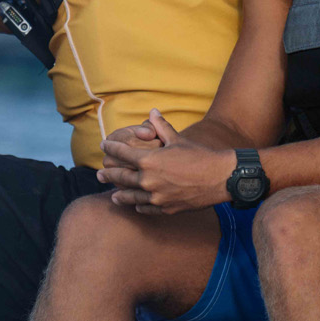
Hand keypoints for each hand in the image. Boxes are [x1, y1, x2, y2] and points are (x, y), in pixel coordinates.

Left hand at [97, 110, 235, 214]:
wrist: (219, 178)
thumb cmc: (199, 155)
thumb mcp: (178, 139)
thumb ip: (161, 126)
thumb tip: (152, 111)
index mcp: (149, 161)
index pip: (122, 154)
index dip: (111, 148)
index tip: (104, 145)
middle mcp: (148, 181)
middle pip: (121, 177)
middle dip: (109, 174)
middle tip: (100, 174)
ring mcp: (155, 197)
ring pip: (130, 197)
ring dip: (119, 195)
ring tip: (113, 195)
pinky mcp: (165, 208)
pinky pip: (145, 208)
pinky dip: (138, 206)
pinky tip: (135, 205)